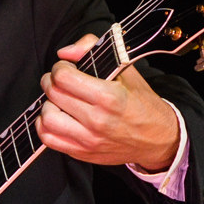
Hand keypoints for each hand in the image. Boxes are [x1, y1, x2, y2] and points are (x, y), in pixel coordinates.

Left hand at [36, 34, 179, 170]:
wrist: (158, 139)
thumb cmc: (141, 103)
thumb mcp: (125, 69)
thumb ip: (93, 49)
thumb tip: (65, 53)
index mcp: (109, 97)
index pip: (63, 77)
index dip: (60, 68)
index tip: (67, 68)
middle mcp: (97, 120)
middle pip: (53, 94)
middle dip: (51, 81)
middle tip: (59, 81)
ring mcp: (89, 140)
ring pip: (46, 119)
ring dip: (47, 105)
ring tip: (58, 101)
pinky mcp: (83, 153)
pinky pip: (49, 140)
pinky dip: (45, 126)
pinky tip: (56, 117)